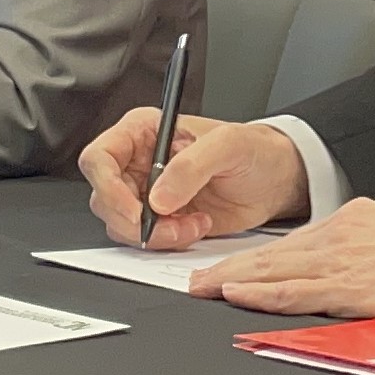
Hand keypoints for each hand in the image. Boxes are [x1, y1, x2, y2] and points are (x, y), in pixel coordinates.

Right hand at [78, 109, 308, 249]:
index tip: (135, 210)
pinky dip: (167, 242)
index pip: (99, 158)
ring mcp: (146, 194)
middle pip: (104, 198)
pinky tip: (197, 227)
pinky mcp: (160, 220)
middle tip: (171, 222)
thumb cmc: (254, 150)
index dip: (108, 187)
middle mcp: (138, 162)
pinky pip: (144, 239)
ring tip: (194, 222)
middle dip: (135, 219)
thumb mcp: (229, 145)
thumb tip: (158, 197)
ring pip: (121, 224)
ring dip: (155, 234)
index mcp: (143, 132)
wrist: (275, 180)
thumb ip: (191, 166)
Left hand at [187, 199, 374, 318]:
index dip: (255, 257)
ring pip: (275, 270)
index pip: (293, 243)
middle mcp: (341, 236)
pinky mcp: (356, 288)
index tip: (229, 267)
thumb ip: (369, 250)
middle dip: (230, 268)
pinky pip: (298, 291)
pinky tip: (237, 296)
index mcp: (353, 223)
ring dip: (233, 280)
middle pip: (273, 254)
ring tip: (201, 289)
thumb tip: (354, 268)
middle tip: (195, 280)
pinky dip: (262, 293)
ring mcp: (345, 261)